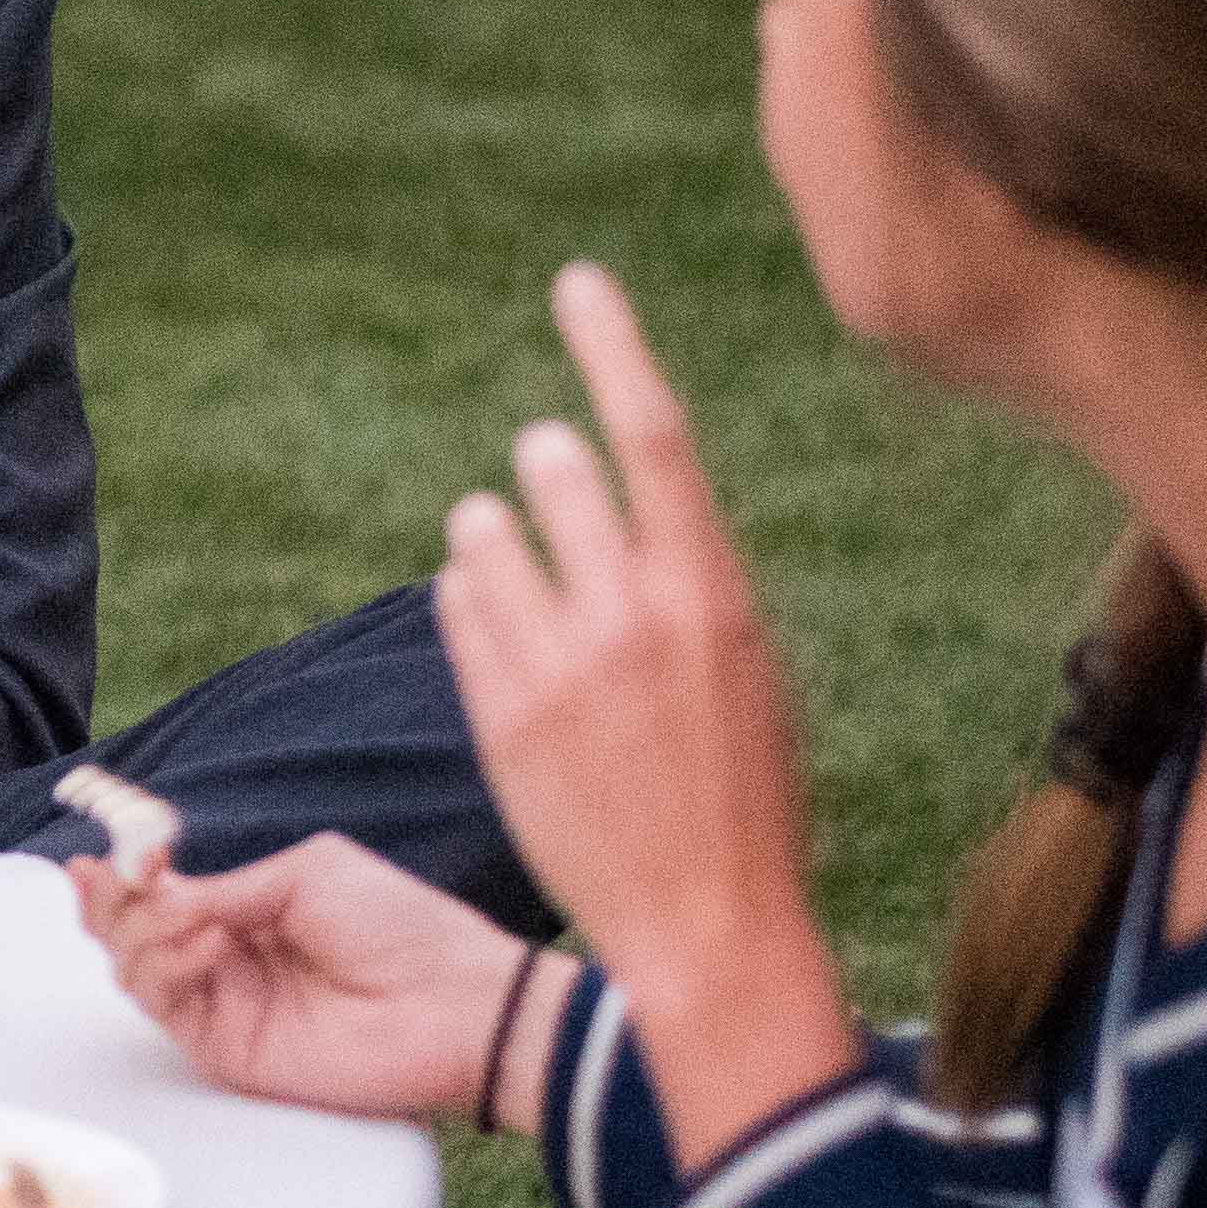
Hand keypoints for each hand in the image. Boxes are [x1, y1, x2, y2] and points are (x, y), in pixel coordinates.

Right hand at [78, 831, 537, 1120]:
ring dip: (141, 929)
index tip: (106, 852)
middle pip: (128, 932)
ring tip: (192, 913)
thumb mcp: (307, 875)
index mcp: (246, 912)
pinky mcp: (225, 1048)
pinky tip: (210, 939)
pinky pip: (164, 1005)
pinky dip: (168, 965)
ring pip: (133, 968)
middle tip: (108, 874)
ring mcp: (222, 1004)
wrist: (451, 1003)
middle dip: (109, 900)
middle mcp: (224, 959)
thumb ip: (226, 886)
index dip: (124, 874)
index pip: (161, 895)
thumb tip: (161, 892)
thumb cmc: (399, 926)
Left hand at [442, 264, 855, 1145]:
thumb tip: (618, 490)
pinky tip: (519, 652)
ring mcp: (554, 663)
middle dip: (546, 470)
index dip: (612, 343)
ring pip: (482, 529)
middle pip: (552, 465)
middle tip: (556, 497)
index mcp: (714, 590)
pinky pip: (458, 600)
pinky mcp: (494, 709)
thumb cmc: (745, 791)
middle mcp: (630, 612)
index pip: (653, 428)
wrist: (708, 926)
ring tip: (539, 598)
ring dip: (498, 539)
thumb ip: (682, 574)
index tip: (577, 281)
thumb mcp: (749, 666)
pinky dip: (478, 603)